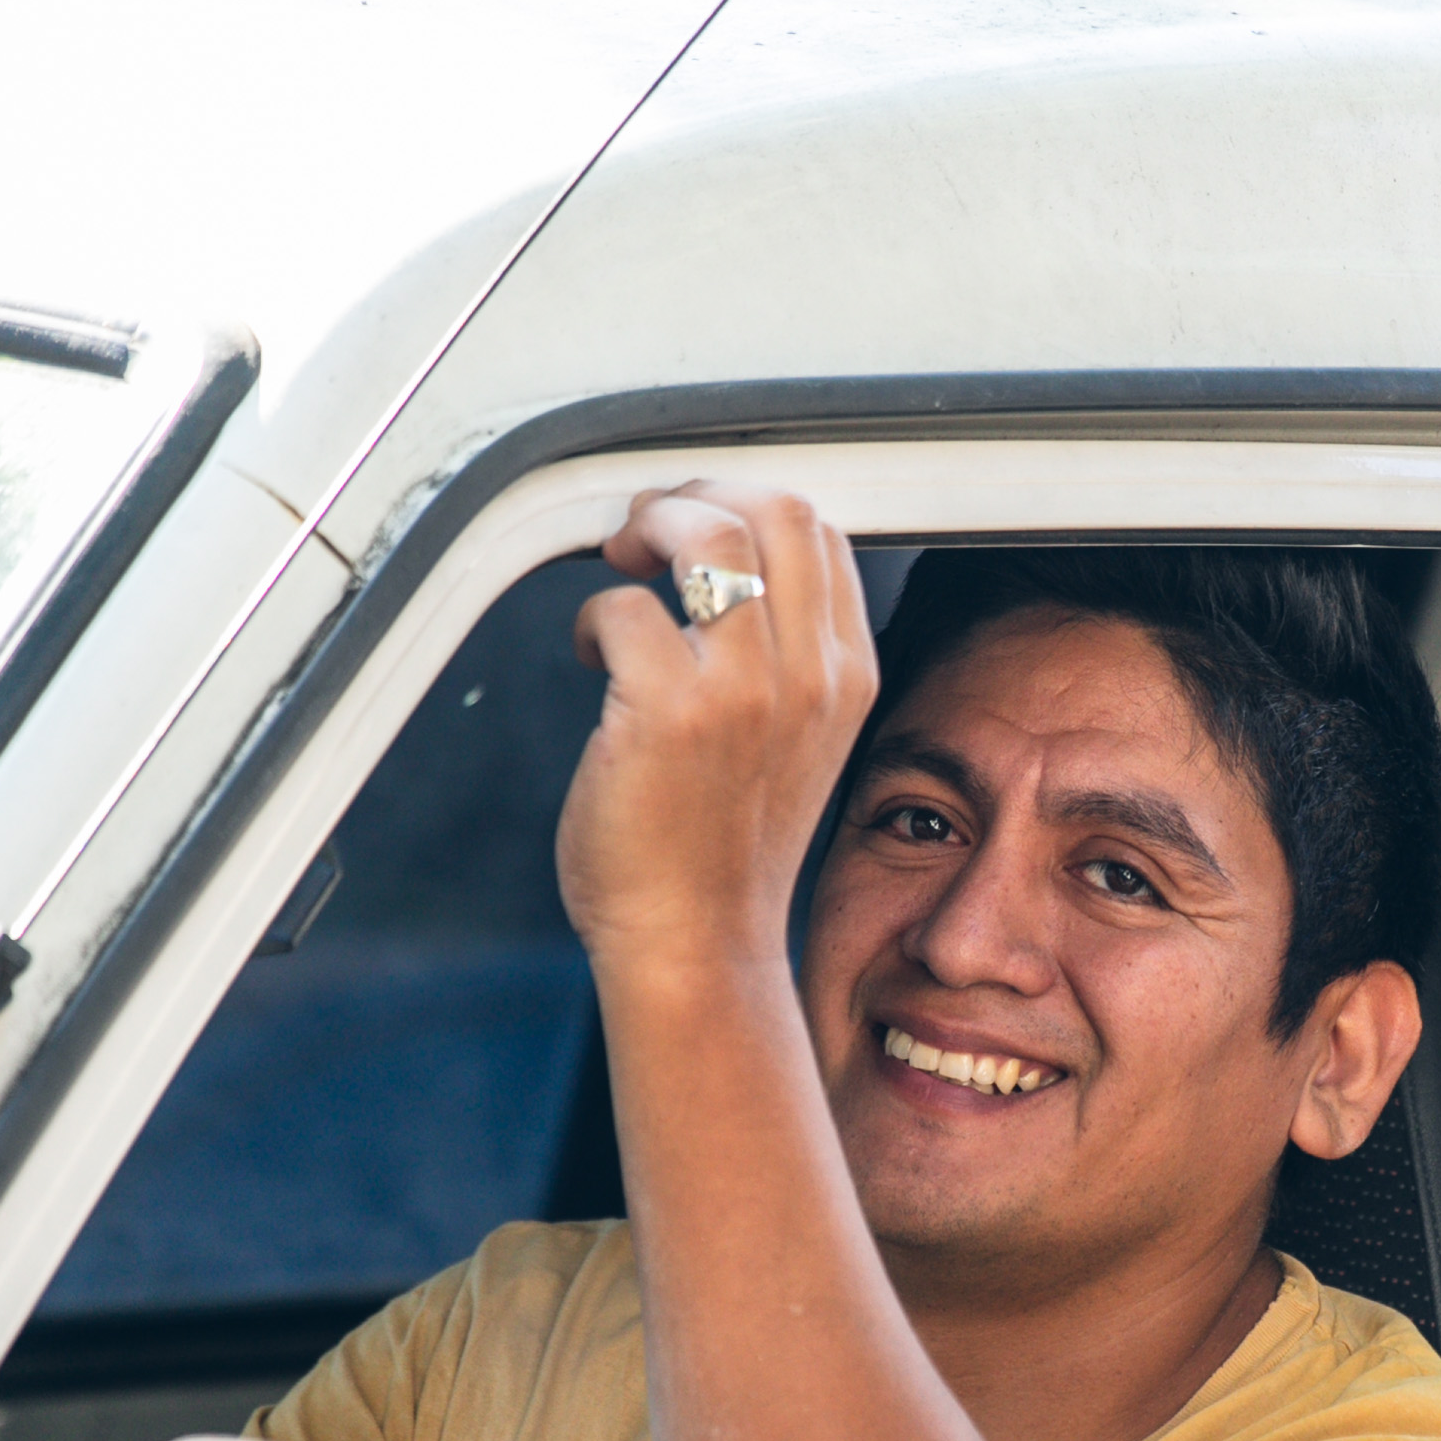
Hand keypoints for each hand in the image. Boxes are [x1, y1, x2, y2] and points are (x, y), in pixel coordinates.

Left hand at [555, 485, 877, 998]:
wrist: (696, 945)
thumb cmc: (723, 850)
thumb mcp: (794, 743)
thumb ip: (783, 660)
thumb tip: (718, 565)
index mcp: (847, 677)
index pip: (821, 532)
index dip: (745, 506)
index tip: (695, 532)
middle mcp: (810, 675)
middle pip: (775, 507)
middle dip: (696, 495)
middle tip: (646, 532)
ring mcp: (745, 690)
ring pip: (708, 530)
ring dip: (647, 526)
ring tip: (620, 564)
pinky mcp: (670, 710)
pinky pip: (624, 607)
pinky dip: (594, 618)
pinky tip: (593, 658)